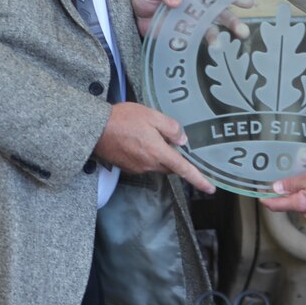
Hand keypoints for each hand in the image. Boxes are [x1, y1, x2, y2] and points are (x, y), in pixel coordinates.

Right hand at [94, 102, 214, 193]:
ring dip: (159, 153)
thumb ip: (171, 128)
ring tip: (149, 134)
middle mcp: (149, 165)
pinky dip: (147, 154)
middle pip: (170, 166)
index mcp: (158, 153)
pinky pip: (144, 163)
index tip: (211, 188)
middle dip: (175, 158)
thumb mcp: (152, 116)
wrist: (94, 129)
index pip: (183, 169)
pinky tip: (138, 139)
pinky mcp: (127, 167)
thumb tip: (182, 140)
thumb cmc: (123, 119)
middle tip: (171, 140)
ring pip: (157, 164)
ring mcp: (137, 168)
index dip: (199, 179)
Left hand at [132, 0, 251, 40]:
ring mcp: (191, 23)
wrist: (131, 14)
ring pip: (211, 30)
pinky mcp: (182, 37)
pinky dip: (203, 47)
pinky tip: (208, 53)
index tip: (247, 2)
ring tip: (220, 47)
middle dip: (233, 22)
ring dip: (218, 38)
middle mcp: (196, 8)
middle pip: (219, 13)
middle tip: (243, 32)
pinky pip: (196, 42)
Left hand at [260, 163, 305, 217]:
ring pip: (300, 202)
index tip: (258, 194)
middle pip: (287, 204)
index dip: (266, 200)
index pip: (277, 205)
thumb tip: (275, 188)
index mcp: (302, 204)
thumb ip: (293, 183)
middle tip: (274, 180)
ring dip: (295, 192)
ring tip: (293, 178)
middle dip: (280, 194)